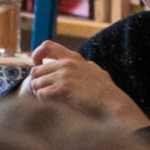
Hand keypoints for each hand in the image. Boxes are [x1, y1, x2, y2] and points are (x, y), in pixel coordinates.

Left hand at [26, 44, 148, 128]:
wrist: (113, 103)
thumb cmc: (106, 92)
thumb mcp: (95, 71)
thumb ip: (84, 67)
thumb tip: (82, 65)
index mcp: (73, 57)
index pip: (47, 46)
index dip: (37, 55)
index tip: (37, 65)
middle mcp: (67, 64)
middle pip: (36, 70)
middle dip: (36, 82)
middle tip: (41, 92)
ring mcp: (64, 75)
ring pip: (36, 83)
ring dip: (38, 92)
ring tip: (47, 99)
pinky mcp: (63, 89)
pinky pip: (41, 93)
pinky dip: (42, 99)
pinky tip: (51, 103)